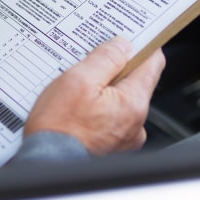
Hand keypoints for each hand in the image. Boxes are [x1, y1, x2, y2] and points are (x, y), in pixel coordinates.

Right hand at [25, 37, 165, 154]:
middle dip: (114, 68)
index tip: (129, 35)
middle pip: (135, 80)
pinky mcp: (112, 144)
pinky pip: (111, 115)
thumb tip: (122, 44)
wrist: (46, 164)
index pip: (153, 62)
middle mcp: (136, 121)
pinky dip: (98, 106)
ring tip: (79, 87)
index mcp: (133, 103)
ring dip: (104, 88)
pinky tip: (78, 105)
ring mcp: (125, 135)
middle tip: (90, 61)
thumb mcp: (78, 81)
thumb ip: (105, 59)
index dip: (142, 44)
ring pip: (121, 97)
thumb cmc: (59, 128)